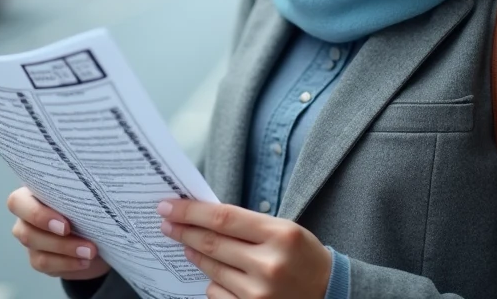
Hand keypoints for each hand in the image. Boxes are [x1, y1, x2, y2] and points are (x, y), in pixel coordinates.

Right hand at [7, 187, 111, 280]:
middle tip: (84, 244)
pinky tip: (85, 261)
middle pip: (24, 231)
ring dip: (66, 251)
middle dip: (56, 240)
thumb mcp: (86, 197)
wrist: (98, 231)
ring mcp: (30, 238)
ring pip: (36, 250)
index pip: (17, 202)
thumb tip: (91, 196)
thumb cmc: (90, 205)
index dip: (37, 215)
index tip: (66, 225)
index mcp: (32, 193)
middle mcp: (26, 216)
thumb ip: (79, 194)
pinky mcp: (38, 258)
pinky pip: (45, 264)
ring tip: (90, 252)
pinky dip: (67, 263)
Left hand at [157, 200, 331, 298]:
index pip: (223, 218)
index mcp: (280, 234)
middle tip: (166, 222)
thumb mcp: (283, 230)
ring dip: (195, 255)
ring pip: (211, 270)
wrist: (329, 292)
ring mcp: (260, 293)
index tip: (169, 206)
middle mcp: (269, 264)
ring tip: (188, 246)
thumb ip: (246, 224)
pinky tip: (219, 275)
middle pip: (212, 243)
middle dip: (184, 231)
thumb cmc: (302, 256)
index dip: (191, 211)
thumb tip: (201, 216)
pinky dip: (213, 281)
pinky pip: (217, 293)